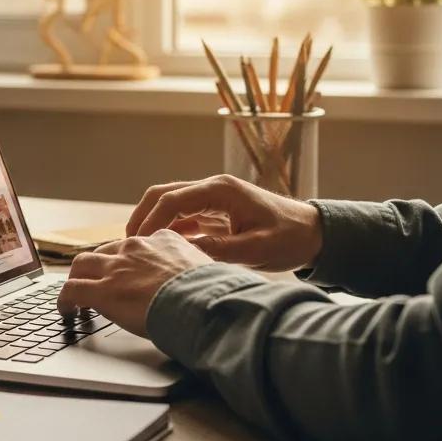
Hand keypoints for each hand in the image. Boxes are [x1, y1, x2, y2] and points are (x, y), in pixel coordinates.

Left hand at [56, 229, 211, 337]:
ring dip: (76, 279)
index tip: (127, 272)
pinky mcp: (103, 290)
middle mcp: (136, 247)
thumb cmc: (213, 293)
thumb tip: (209, 284)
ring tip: (74, 297)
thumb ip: (198, 272)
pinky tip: (67, 311)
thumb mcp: (209, 271)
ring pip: (81, 264)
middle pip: (104, 250)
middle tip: (94, 281)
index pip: (136, 245)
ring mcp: (117, 267)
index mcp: (163, 240)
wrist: (203, 302)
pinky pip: (72, 290)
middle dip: (97, 266)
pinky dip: (65, 300)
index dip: (127, 260)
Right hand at [125, 175, 323, 272]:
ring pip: (170, 202)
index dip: (151, 219)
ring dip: (152, 221)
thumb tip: (184, 252)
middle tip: (128, 242)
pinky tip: (161, 248)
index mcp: (221, 191)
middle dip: (142, 215)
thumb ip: (219, 250)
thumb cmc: (289, 238)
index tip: (137, 241)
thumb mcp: (256, 249)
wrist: (313, 234)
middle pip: (164, 194)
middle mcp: (213, 188)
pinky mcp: (215, 210)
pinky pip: (183, 215)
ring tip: (139, 247)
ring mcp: (213, 198)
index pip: (174, 199)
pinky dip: (168, 228)